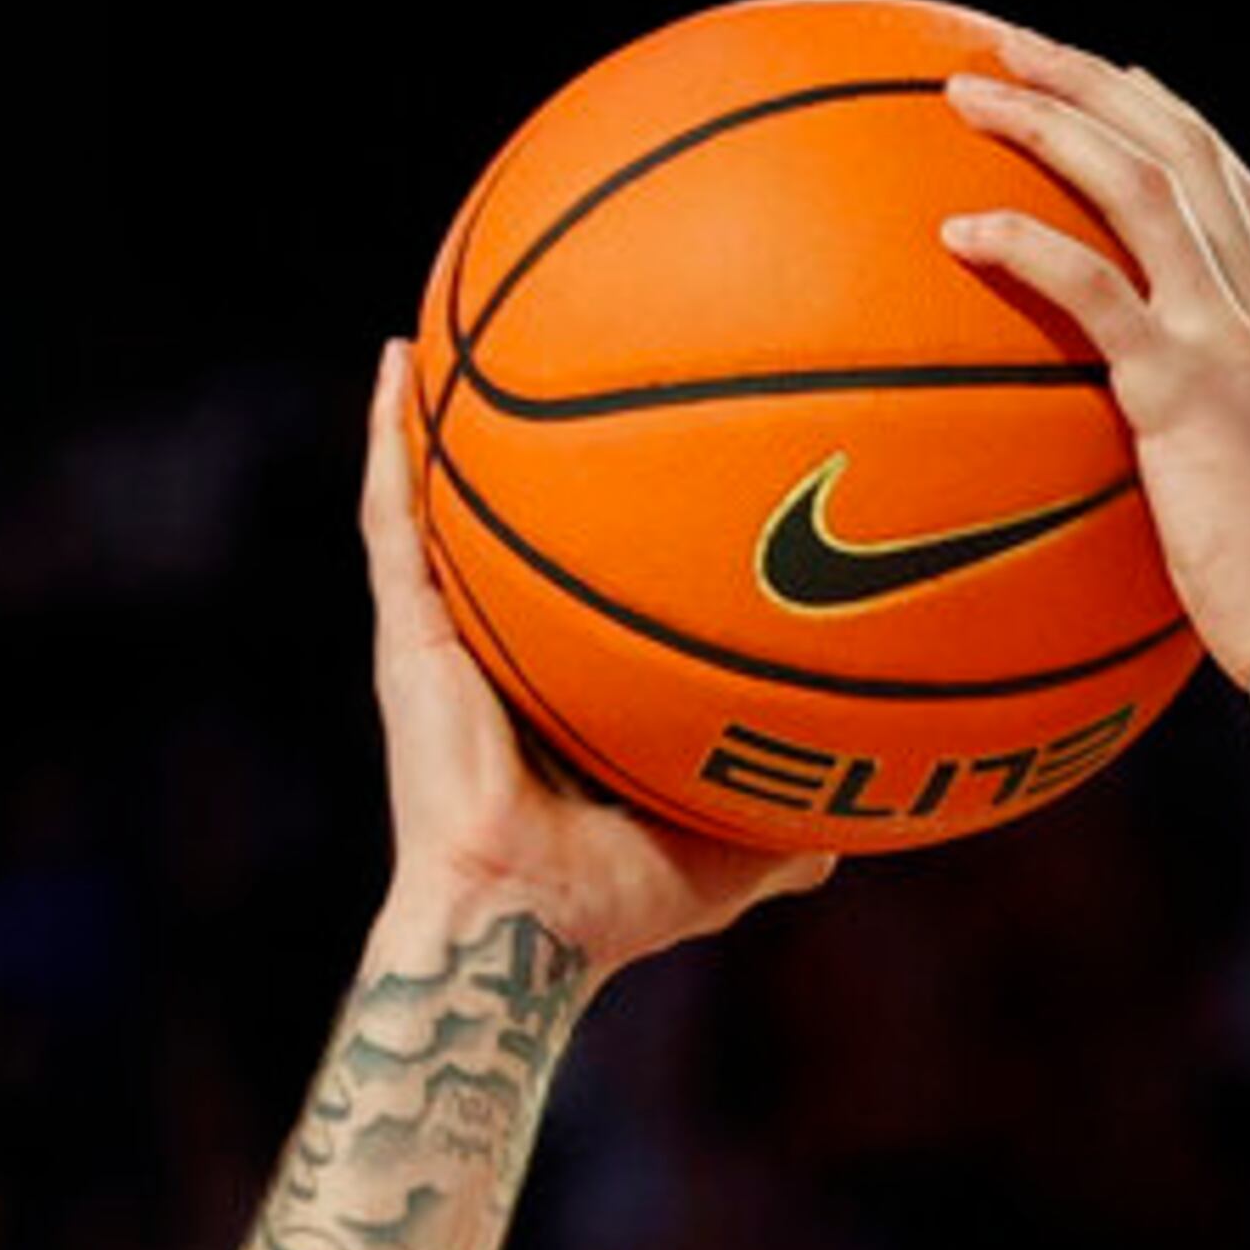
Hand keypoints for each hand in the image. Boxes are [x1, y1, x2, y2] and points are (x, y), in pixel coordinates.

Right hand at [360, 353, 827, 974]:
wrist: (529, 928)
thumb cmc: (621, 904)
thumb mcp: (732, 852)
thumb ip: (788, 831)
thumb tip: (857, 821)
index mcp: (564, 691)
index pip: (581, 585)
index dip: (602, 521)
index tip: (642, 439)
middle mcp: (501, 654)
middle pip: (508, 530)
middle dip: (515, 448)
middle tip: (543, 349)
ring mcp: (446, 642)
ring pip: (436, 505)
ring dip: (435, 416)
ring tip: (445, 321)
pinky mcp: (410, 642)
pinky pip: (393, 523)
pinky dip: (391, 442)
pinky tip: (397, 361)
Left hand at [936, 32, 1249, 687]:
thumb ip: (1215, 443)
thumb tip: (1153, 458)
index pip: (1232, 187)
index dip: (1167, 119)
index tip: (1108, 80)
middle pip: (1180, 148)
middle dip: (1091, 81)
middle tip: (1007, 47)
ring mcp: (1228, 343)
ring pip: (1138, 185)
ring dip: (1047, 121)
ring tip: (964, 92)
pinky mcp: (1187, 393)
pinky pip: (1095, 290)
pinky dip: (1025, 245)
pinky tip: (959, 231)